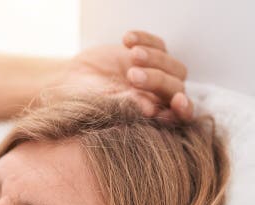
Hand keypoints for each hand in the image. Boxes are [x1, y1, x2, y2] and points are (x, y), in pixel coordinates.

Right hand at [54, 30, 191, 120]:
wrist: (71, 82)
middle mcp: (160, 97)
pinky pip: (158, 44)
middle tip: (132, 75)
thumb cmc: (87, 100)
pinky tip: (126, 40)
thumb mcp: (105, 103)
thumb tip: (152, 109)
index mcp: (154, 116)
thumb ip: (128, 104)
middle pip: (176, 87)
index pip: (180, 115)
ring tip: (131, 54)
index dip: (183, 109)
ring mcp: (157, 74)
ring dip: (155, 58)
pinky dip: (145, 39)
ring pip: (173, 65)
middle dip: (157, 80)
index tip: (177, 102)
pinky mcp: (150, 54)